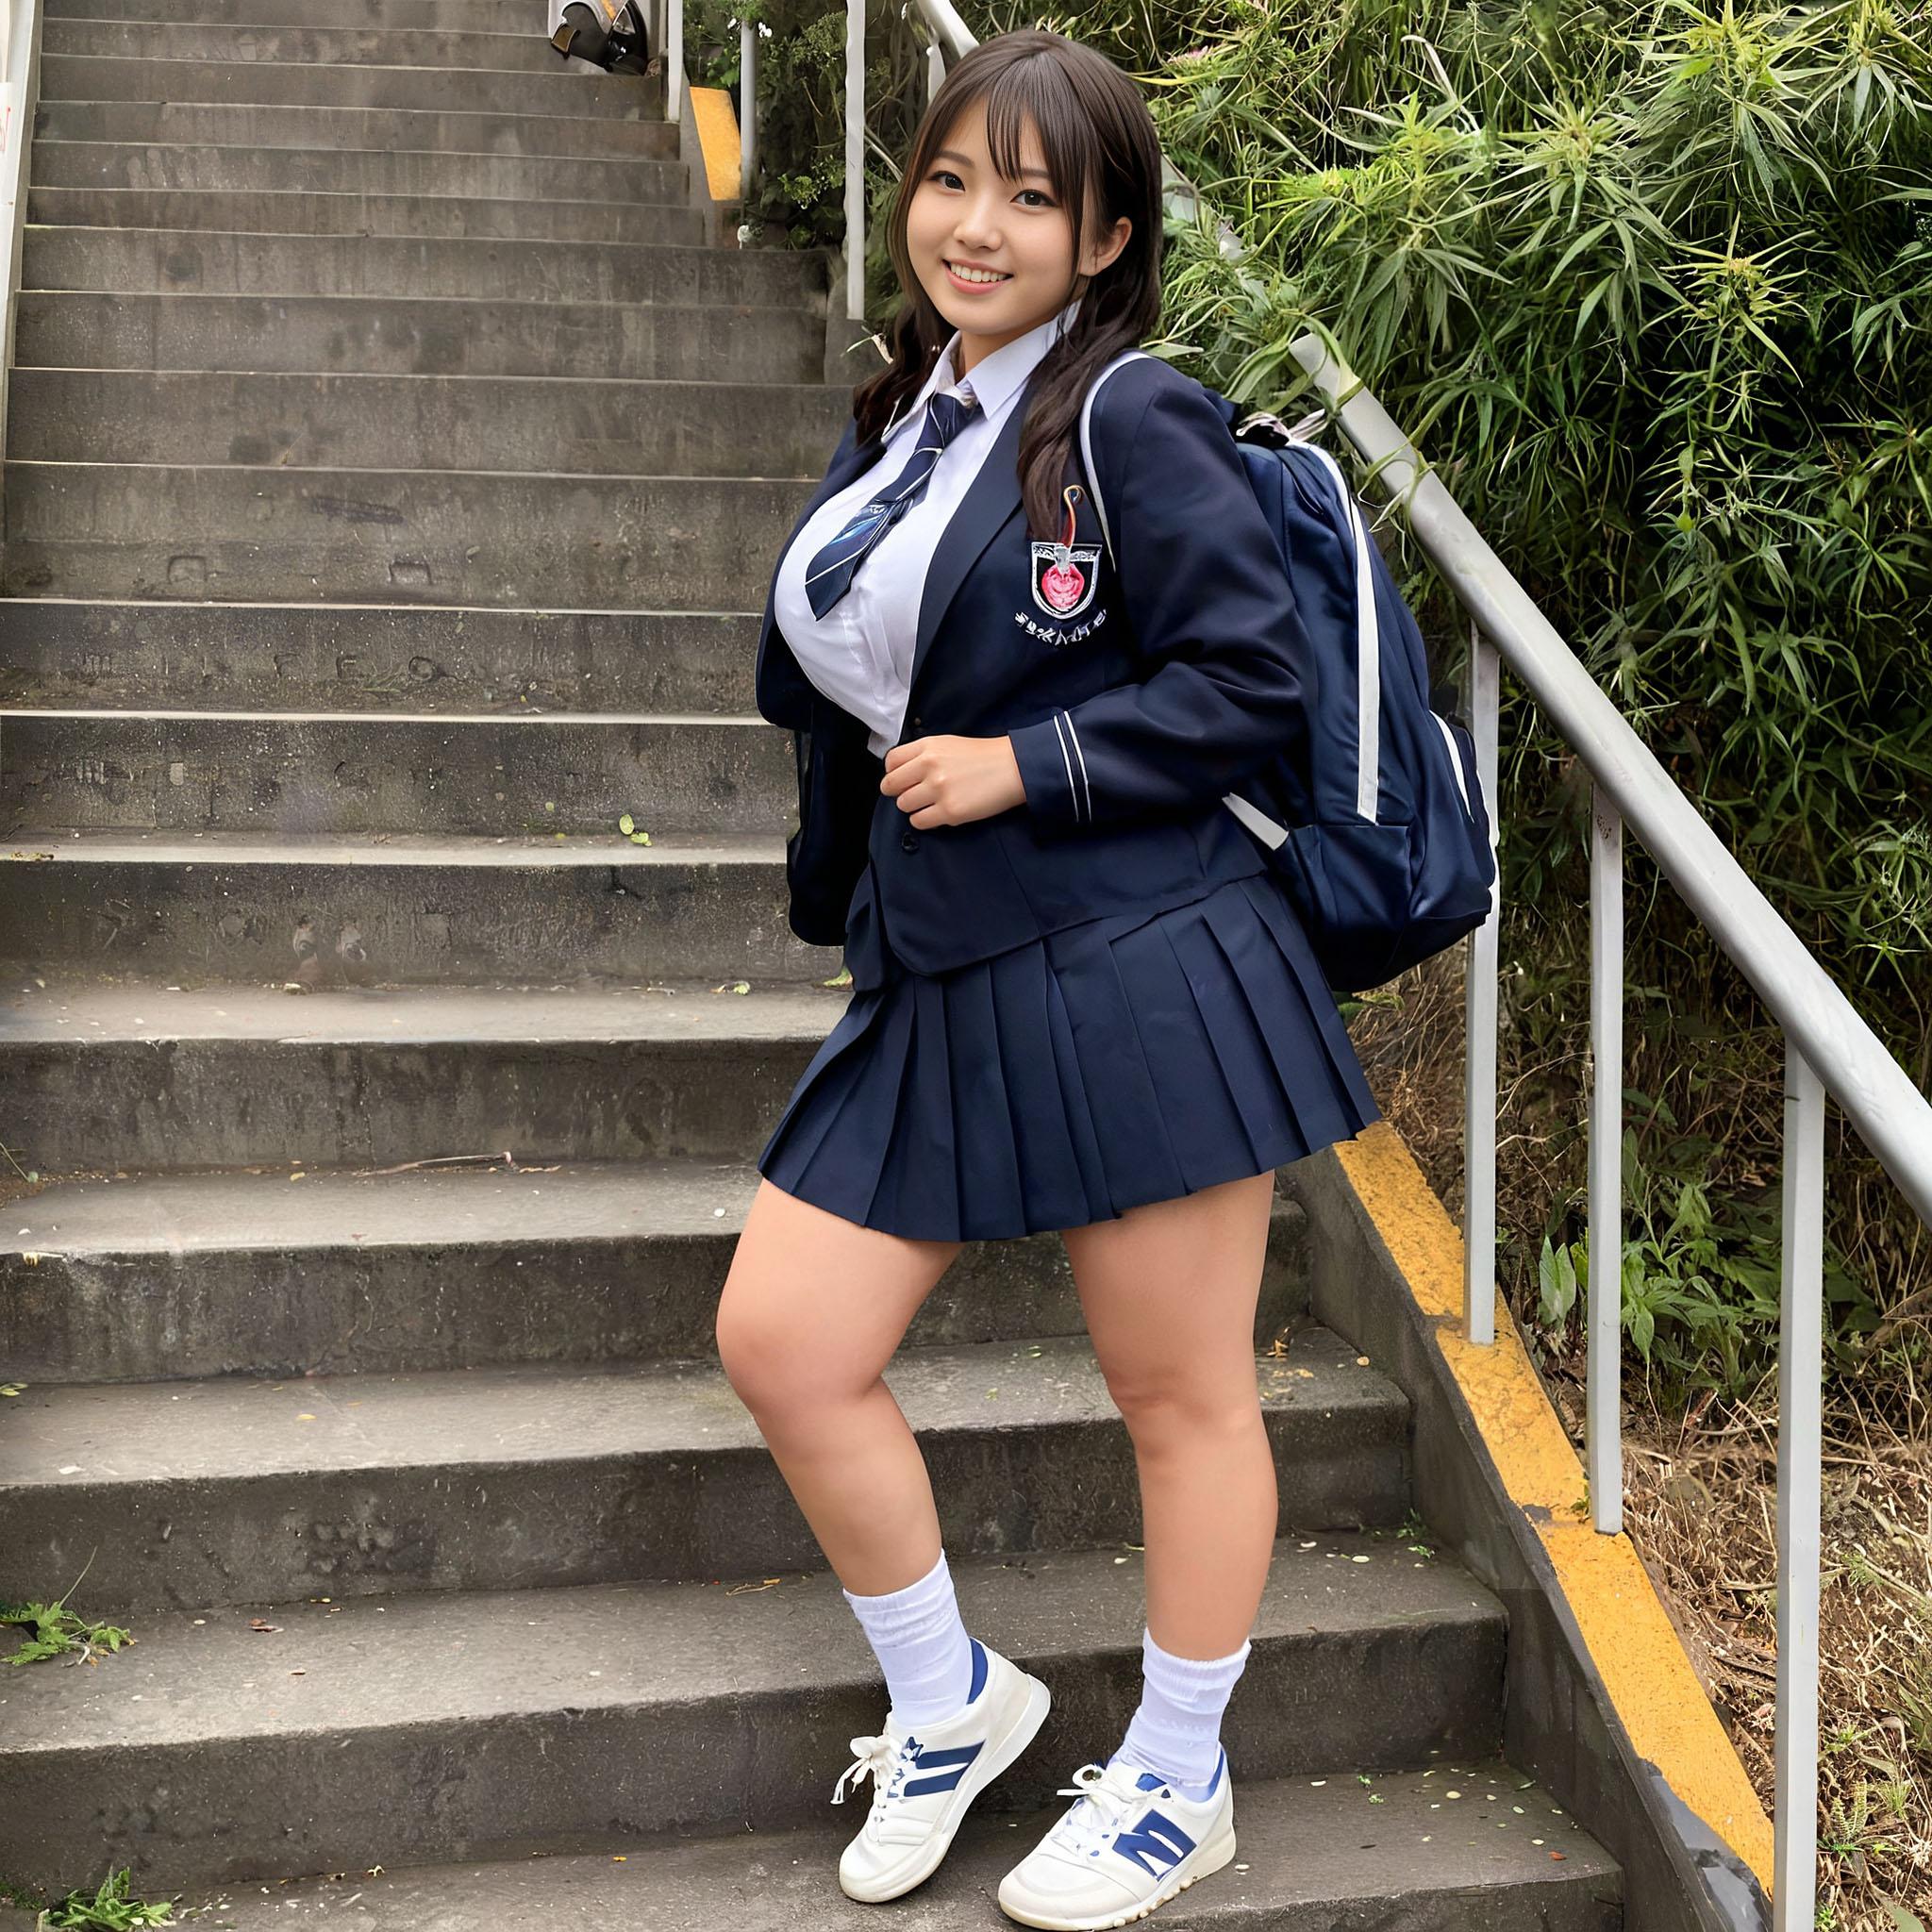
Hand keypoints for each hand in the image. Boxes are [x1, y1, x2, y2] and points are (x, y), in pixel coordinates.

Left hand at [881, 733, 1028, 828]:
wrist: (1014, 768)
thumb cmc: (983, 757)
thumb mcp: (947, 744)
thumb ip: (922, 756)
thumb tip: (902, 775)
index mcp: (927, 746)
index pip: (890, 762)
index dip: (893, 773)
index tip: (903, 779)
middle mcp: (929, 766)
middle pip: (890, 786)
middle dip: (899, 792)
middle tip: (915, 794)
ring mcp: (938, 789)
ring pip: (903, 805)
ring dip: (914, 807)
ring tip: (932, 803)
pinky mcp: (950, 811)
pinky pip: (919, 822)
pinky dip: (925, 820)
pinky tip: (939, 812)